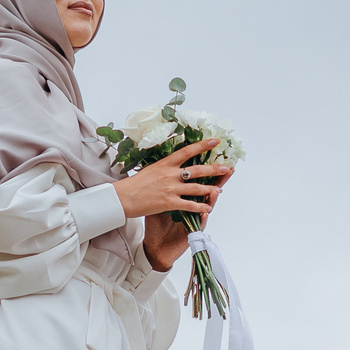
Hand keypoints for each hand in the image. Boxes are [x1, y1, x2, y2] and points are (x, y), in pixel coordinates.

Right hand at [116, 141, 232, 267]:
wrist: (123, 198)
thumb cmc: (134, 184)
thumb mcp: (150, 168)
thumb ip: (165, 166)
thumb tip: (174, 161)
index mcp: (165, 163)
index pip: (187, 151)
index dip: (203, 145)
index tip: (215, 141)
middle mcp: (170, 174)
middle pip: (198, 170)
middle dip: (214, 169)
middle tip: (226, 167)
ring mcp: (171, 189)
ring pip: (197, 188)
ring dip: (211, 188)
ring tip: (220, 189)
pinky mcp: (169, 202)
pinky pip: (189, 205)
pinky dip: (200, 206)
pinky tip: (208, 207)